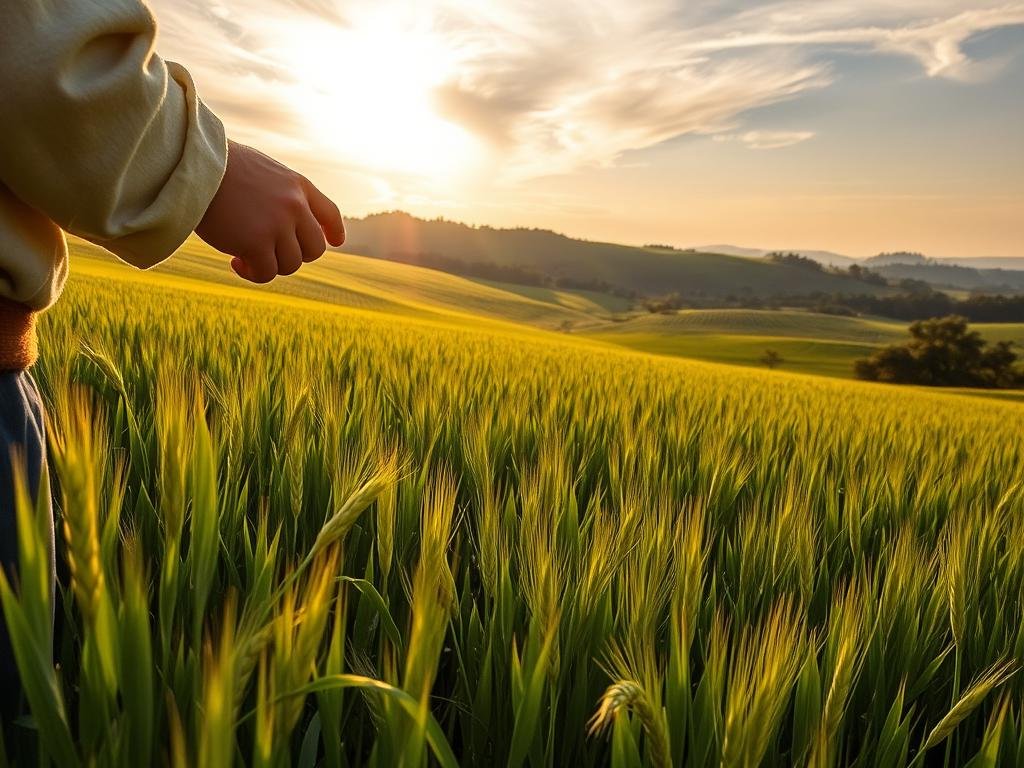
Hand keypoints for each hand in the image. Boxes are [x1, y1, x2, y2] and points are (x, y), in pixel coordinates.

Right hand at [196, 140, 344, 282]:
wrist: (194, 165)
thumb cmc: (220, 167)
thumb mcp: (262, 171)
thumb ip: (280, 193)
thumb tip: (285, 222)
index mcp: (298, 186)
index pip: (329, 212)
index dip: (333, 231)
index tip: (334, 242)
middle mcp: (294, 206)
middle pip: (314, 249)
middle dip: (296, 255)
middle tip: (270, 252)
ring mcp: (278, 225)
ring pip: (291, 264)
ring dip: (270, 265)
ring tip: (245, 256)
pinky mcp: (256, 243)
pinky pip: (267, 273)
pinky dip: (253, 273)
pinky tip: (236, 262)